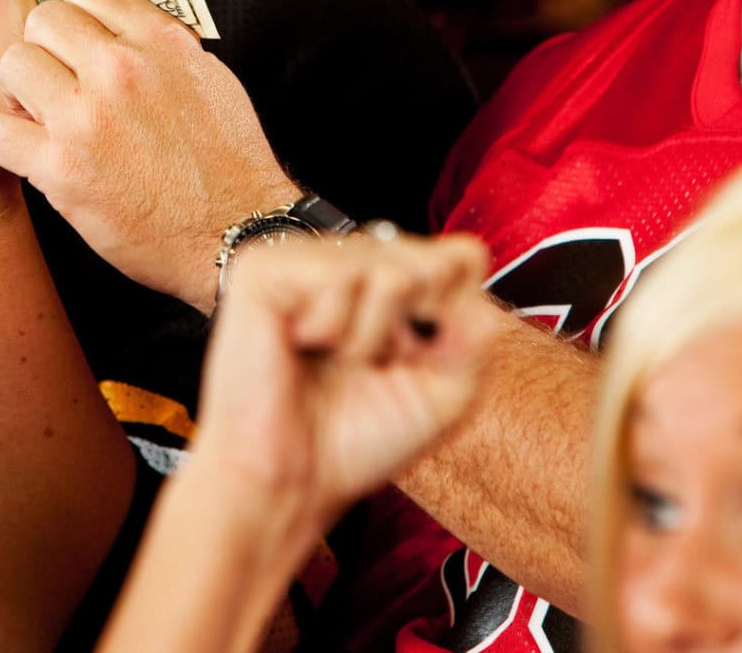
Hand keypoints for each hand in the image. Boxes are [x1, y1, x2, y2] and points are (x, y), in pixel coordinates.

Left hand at [0, 0, 299, 312]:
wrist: (234, 232)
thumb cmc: (225, 162)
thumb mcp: (208, 78)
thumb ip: (160, 45)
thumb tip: (119, 26)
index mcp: (160, 41)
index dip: (77, 14)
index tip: (80, 41)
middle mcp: (121, 69)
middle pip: (42, 18)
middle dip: (45, 48)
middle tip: (56, 81)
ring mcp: (87, 117)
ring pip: (13, 63)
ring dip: (22, 90)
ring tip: (42, 116)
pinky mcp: (62, 167)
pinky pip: (0, 130)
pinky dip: (11, 145)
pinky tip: (36, 156)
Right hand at [190, 235, 495, 530]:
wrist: (289, 484)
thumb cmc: (355, 442)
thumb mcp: (447, 392)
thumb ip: (478, 330)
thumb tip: (470, 267)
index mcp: (383, 283)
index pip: (459, 256)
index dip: (455, 311)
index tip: (419, 359)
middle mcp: (345, 261)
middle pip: (430, 260)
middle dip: (411, 331)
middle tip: (364, 368)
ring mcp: (304, 260)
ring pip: (388, 267)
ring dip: (369, 336)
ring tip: (331, 362)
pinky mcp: (263, 269)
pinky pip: (340, 275)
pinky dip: (332, 325)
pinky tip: (301, 344)